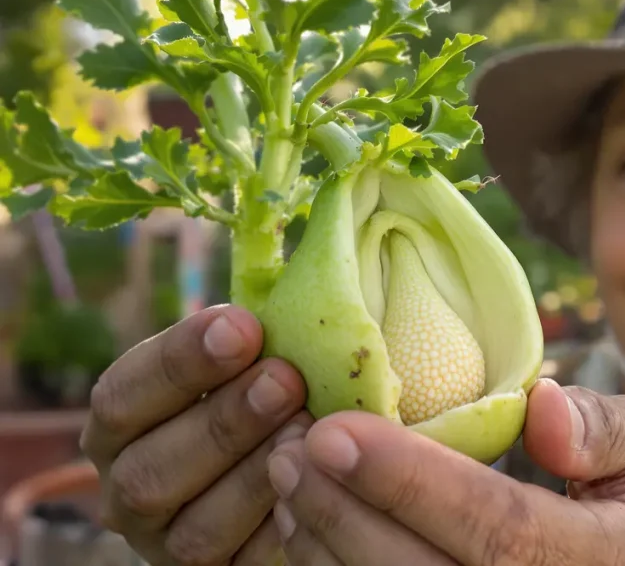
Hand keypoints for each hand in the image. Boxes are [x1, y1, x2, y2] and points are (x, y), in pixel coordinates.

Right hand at [80, 305, 312, 564]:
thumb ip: (250, 336)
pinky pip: (244, 562)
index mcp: (121, 425)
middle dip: (224, 418)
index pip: (124, 395)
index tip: (242, 324)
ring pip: (195, 525)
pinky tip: (320, 482)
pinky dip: (283, 524)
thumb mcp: (244, 361)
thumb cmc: (264, 395)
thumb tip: (294, 271)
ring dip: (255, 474)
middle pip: (153, 467)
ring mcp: (167, 543)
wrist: (285, 473)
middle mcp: (128, 489)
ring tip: (307, 429)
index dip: (180, 360)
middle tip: (285, 378)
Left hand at [267, 378, 624, 565]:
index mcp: (598, 561)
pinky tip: (306, 526)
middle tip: (291, 449)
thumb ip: (606, 430)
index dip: (411, 483)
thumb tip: (542, 406)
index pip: (496, 527)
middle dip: (345, 514)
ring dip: (325, 545)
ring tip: (287, 478)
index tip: (336, 431)